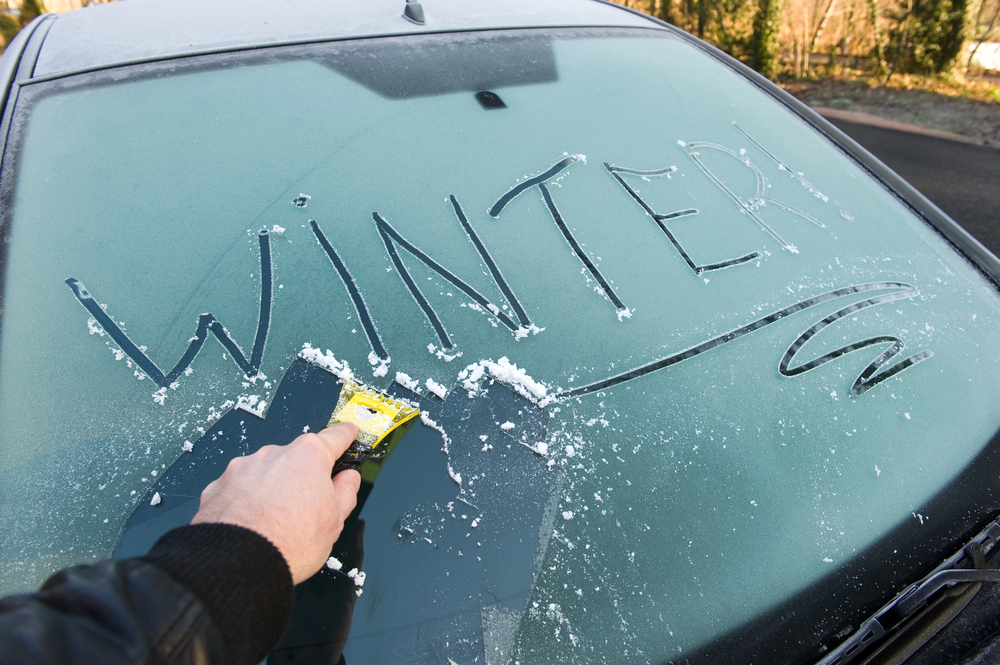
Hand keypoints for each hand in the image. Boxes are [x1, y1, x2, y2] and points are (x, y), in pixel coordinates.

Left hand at [191, 422, 361, 583]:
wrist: (236, 564)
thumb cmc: (288, 543)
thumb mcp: (335, 521)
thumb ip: (345, 492)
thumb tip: (347, 479)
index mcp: (308, 457)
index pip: (333, 438)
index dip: (344, 436)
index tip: (348, 432)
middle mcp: (273, 454)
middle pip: (295, 459)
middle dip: (301, 476)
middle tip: (306, 508)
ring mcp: (242, 468)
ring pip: (265, 474)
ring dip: (271, 490)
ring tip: (273, 523)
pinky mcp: (218, 487)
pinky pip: (239, 490)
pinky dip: (246, 502)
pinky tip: (250, 525)